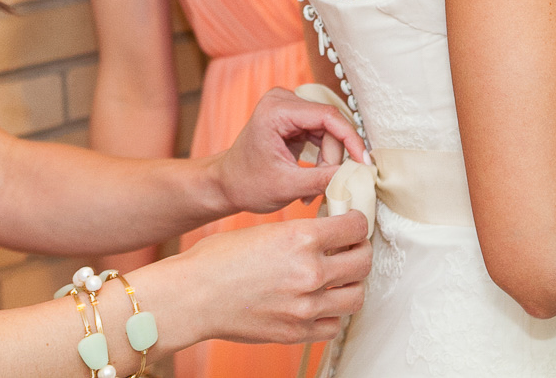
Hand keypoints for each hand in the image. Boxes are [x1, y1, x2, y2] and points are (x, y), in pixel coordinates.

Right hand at [159, 211, 371, 345]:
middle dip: (359, 252)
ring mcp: (306, 306)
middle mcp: (310, 272)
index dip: (357, 224)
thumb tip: (328, 233)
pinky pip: (334, 324)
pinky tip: (321, 302)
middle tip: (350, 250)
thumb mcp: (265, 230)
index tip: (352, 226)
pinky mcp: (297, 332)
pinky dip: (333, 313)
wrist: (192, 296)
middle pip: (363, 261)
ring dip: (351, 284)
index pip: (355, 227)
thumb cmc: (218, 259)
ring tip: (339, 278)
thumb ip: (301, 234)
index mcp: (301, 238)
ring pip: (356, 295)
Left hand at [216, 88, 369, 215]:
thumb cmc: (247, 184)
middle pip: (329, 124)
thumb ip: (322, 180)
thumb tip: (356, 176)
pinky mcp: (293, 117)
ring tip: (316, 186)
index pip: (327, 116)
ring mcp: (288, 106)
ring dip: (329, 159)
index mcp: (276, 110)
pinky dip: (323, 157)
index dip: (350, 140)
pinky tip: (314, 176)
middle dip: (334, 157)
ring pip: (329, 130)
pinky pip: (322, 133)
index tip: (364, 164)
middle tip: (329, 184)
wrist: (226, 184)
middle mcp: (283, 100)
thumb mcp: (286, 187)